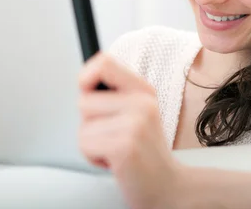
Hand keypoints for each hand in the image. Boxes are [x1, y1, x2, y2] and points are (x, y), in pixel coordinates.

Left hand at [78, 52, 184, 208]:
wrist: (168, 187)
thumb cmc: (144, 153)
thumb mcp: (136, 114)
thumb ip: (113, 96)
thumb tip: (84, 81)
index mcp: (144, 91)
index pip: (103, 62)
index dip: (86, 77)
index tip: (89, 94)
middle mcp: (142, 102)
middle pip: (84, 100)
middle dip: (89, 123)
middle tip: (113, 136)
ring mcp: (136, 123)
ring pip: (83, 126)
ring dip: (92, 143)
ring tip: (115, 149)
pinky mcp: (125, 145)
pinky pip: (85, 144)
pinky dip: (93, 157)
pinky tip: (115, 162)